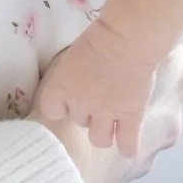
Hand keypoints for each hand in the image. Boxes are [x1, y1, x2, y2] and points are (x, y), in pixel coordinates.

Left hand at [29, 41, 182, 182]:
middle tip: (98, 97)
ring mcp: (107, 113)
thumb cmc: (99, 35)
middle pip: (79, 122)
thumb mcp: (73, 53)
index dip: (61, 106)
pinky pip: (127, 144)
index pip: (51, 111)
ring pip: (100, 140)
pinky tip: (128, 146)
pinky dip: (128, 147)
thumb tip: (75, 78)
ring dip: (104, 131)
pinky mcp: (130, 116)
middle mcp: (81, 105)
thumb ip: (70, 73)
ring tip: (111, 121)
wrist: (127, 38)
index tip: (69, 98)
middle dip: (87, 112)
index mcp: (62, 87)